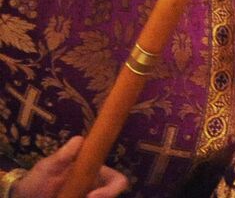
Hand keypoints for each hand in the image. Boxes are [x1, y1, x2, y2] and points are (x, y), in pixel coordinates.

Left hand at [14, 138, 128, 197]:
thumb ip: (63, 155)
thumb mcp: (47, 167)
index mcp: (93, 174)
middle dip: (104, 197)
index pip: (117, 179)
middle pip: (112, 194)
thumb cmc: (35, 180)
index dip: (112, 188)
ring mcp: (86, 196)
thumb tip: (80, 139)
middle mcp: (94, 188)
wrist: (22, 197)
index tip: (92, 196)